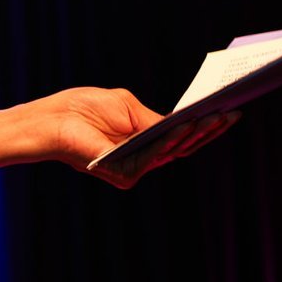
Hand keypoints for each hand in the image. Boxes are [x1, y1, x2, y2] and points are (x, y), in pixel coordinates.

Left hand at [31, 86, 237, 187]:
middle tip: (231, 113)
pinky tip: (184, 125)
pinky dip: (170, 140)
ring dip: (196, 133)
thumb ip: (152, 117)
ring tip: (215, 116)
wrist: (51, 120)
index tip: (228, 109)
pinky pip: (153, 156)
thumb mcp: (125, 106)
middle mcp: (142, 158)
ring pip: (173, 152)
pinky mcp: (124, 174)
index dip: (204, 124)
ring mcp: (134, 168)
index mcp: (143, 140)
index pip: (181, 136)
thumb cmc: (81, 109)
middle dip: (208, 129)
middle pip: (184, 146)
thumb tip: (180, 123)